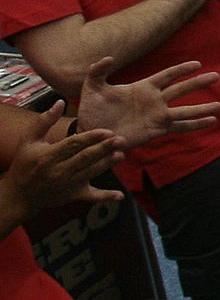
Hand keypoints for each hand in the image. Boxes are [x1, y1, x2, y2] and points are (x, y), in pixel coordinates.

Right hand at [0, 101, 123, 218]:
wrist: (18, 196)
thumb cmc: (23, 165)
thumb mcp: (28, 140)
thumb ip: (44, 121)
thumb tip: (60, 102)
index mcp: (48, 156)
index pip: (73, 144)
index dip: (91, 137)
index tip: (107, 131)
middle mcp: (59, 171)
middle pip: (86, 158)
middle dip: (104, 149)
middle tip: (121, 140)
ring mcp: (67, 185)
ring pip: (91, 173)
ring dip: (107, 164)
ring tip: (121, 155)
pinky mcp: (73, 195)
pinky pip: (91, 196)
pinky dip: (106, 197)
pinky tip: (120, 195)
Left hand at [76, 57, 219, 150]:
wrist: (90, 132)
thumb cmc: (92, 109)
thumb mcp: (92, 86)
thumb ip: (98, 71)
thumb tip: (109, 58)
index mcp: (143, 87)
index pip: (167, 75)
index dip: (181, 69)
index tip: (197, 64)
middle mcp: (154, 101)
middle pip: (181, 89)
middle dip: (198, 83)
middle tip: (216, 76)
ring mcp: (157, 116)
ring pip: (184, 110)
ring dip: (201, 108)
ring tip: (219, 106)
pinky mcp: (156, 130)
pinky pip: (179, 126)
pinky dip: (195, 124)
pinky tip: (209, 122)